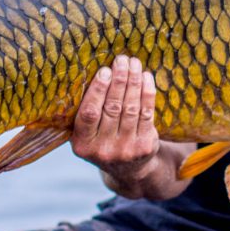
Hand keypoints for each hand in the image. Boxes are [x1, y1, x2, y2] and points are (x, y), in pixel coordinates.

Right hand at [71, 55, 159, 183]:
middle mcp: (103, 150)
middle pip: (112, 108)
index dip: (97, 90)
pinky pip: (147, 114)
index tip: (104, 70)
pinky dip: (147, 93)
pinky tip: (146, 78)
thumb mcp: (88, 134)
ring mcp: (126, 150)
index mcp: (82, 145)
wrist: (129, 170)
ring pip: (131, 108)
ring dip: (134, 82)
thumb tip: (96, 72)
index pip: (89, 114)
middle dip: (119, 80)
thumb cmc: (104, 141)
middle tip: (122, 60)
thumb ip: (88, 112)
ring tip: (134, 64)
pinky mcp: (145, 147)